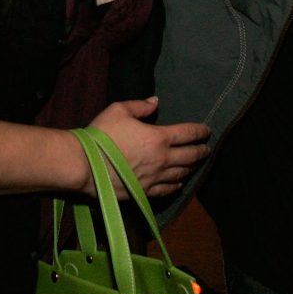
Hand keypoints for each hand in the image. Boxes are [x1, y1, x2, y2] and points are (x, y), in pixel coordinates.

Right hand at [88, 97, 209, 197]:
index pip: (187, 133)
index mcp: (159, 137)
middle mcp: (162, 159)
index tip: (207, 130)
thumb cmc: (101, 134)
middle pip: (190, 156)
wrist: (84, 164)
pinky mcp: (144, 192)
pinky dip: (176, 186)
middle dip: (201, 151)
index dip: (200, 131)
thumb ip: (140, 106)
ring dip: (192, 168)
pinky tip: (179, 184)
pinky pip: (167, 190)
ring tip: (196, 164)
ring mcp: (155, 178)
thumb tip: (155, 102)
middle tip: (208, 149)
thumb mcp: (119, 110)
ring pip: (181, 174)